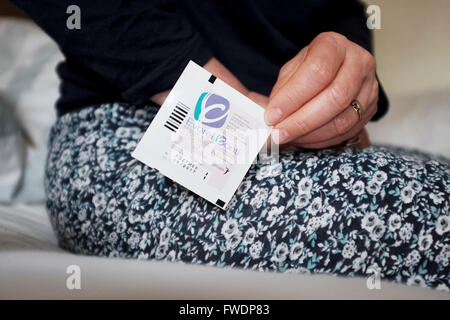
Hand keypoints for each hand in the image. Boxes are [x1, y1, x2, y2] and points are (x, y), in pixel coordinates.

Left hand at [265, 32, 378, 148]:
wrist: (334, 71)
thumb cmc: (310, 69)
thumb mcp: (292, 71)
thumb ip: (282, 91)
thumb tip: (270, 115)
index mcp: (334, 45)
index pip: (317, 71)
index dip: (293, 97)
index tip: (272, 115)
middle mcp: (359, 62)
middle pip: (335, 98)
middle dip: (302, 121)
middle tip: (279, 133)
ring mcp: (370, 86)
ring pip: (343, 120)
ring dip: (311, 134)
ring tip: (289, 137)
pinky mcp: (370, 109)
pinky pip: (347, 132)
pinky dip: (322, 140)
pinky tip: (304, 139)